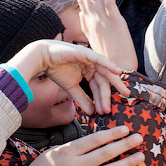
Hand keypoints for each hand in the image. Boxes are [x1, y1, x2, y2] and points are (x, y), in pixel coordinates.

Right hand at [7, 40, 128, 114]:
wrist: (43, 58)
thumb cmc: (56, 70)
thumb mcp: (71, 88)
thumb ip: (82, 99)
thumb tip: (92, 113)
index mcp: (89, 71)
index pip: (99, 86)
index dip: (103, 99)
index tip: (106, 112)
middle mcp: (92, 64)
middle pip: (105, 80)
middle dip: (112, 93)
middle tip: (121, 102)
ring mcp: (90, 58)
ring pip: (105, 72)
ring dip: (114, 83)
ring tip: (123, 93)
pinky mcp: (86, 53)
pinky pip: (100, 59)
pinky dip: (109, 64)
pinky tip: (118, 71)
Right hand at [25, 126, 144, 165]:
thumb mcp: (56, 150)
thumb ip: (75, 146)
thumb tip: (96, 140)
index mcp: (69, 152)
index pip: (94, 140)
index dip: (111, 134)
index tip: (125, 129)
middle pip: (105, 153)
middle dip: (124, 145)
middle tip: (139, 138)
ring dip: (126, 163)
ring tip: (140, 156)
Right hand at [77, 0, 136, 70]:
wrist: (118, 70)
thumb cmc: (107, 57)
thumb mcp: (93, 40)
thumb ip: (86, 27)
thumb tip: (82, 16)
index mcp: (87, 24)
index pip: (81, 0)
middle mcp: (92, 21)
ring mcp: (102, 21)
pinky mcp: (114, 23)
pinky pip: (109, 2)